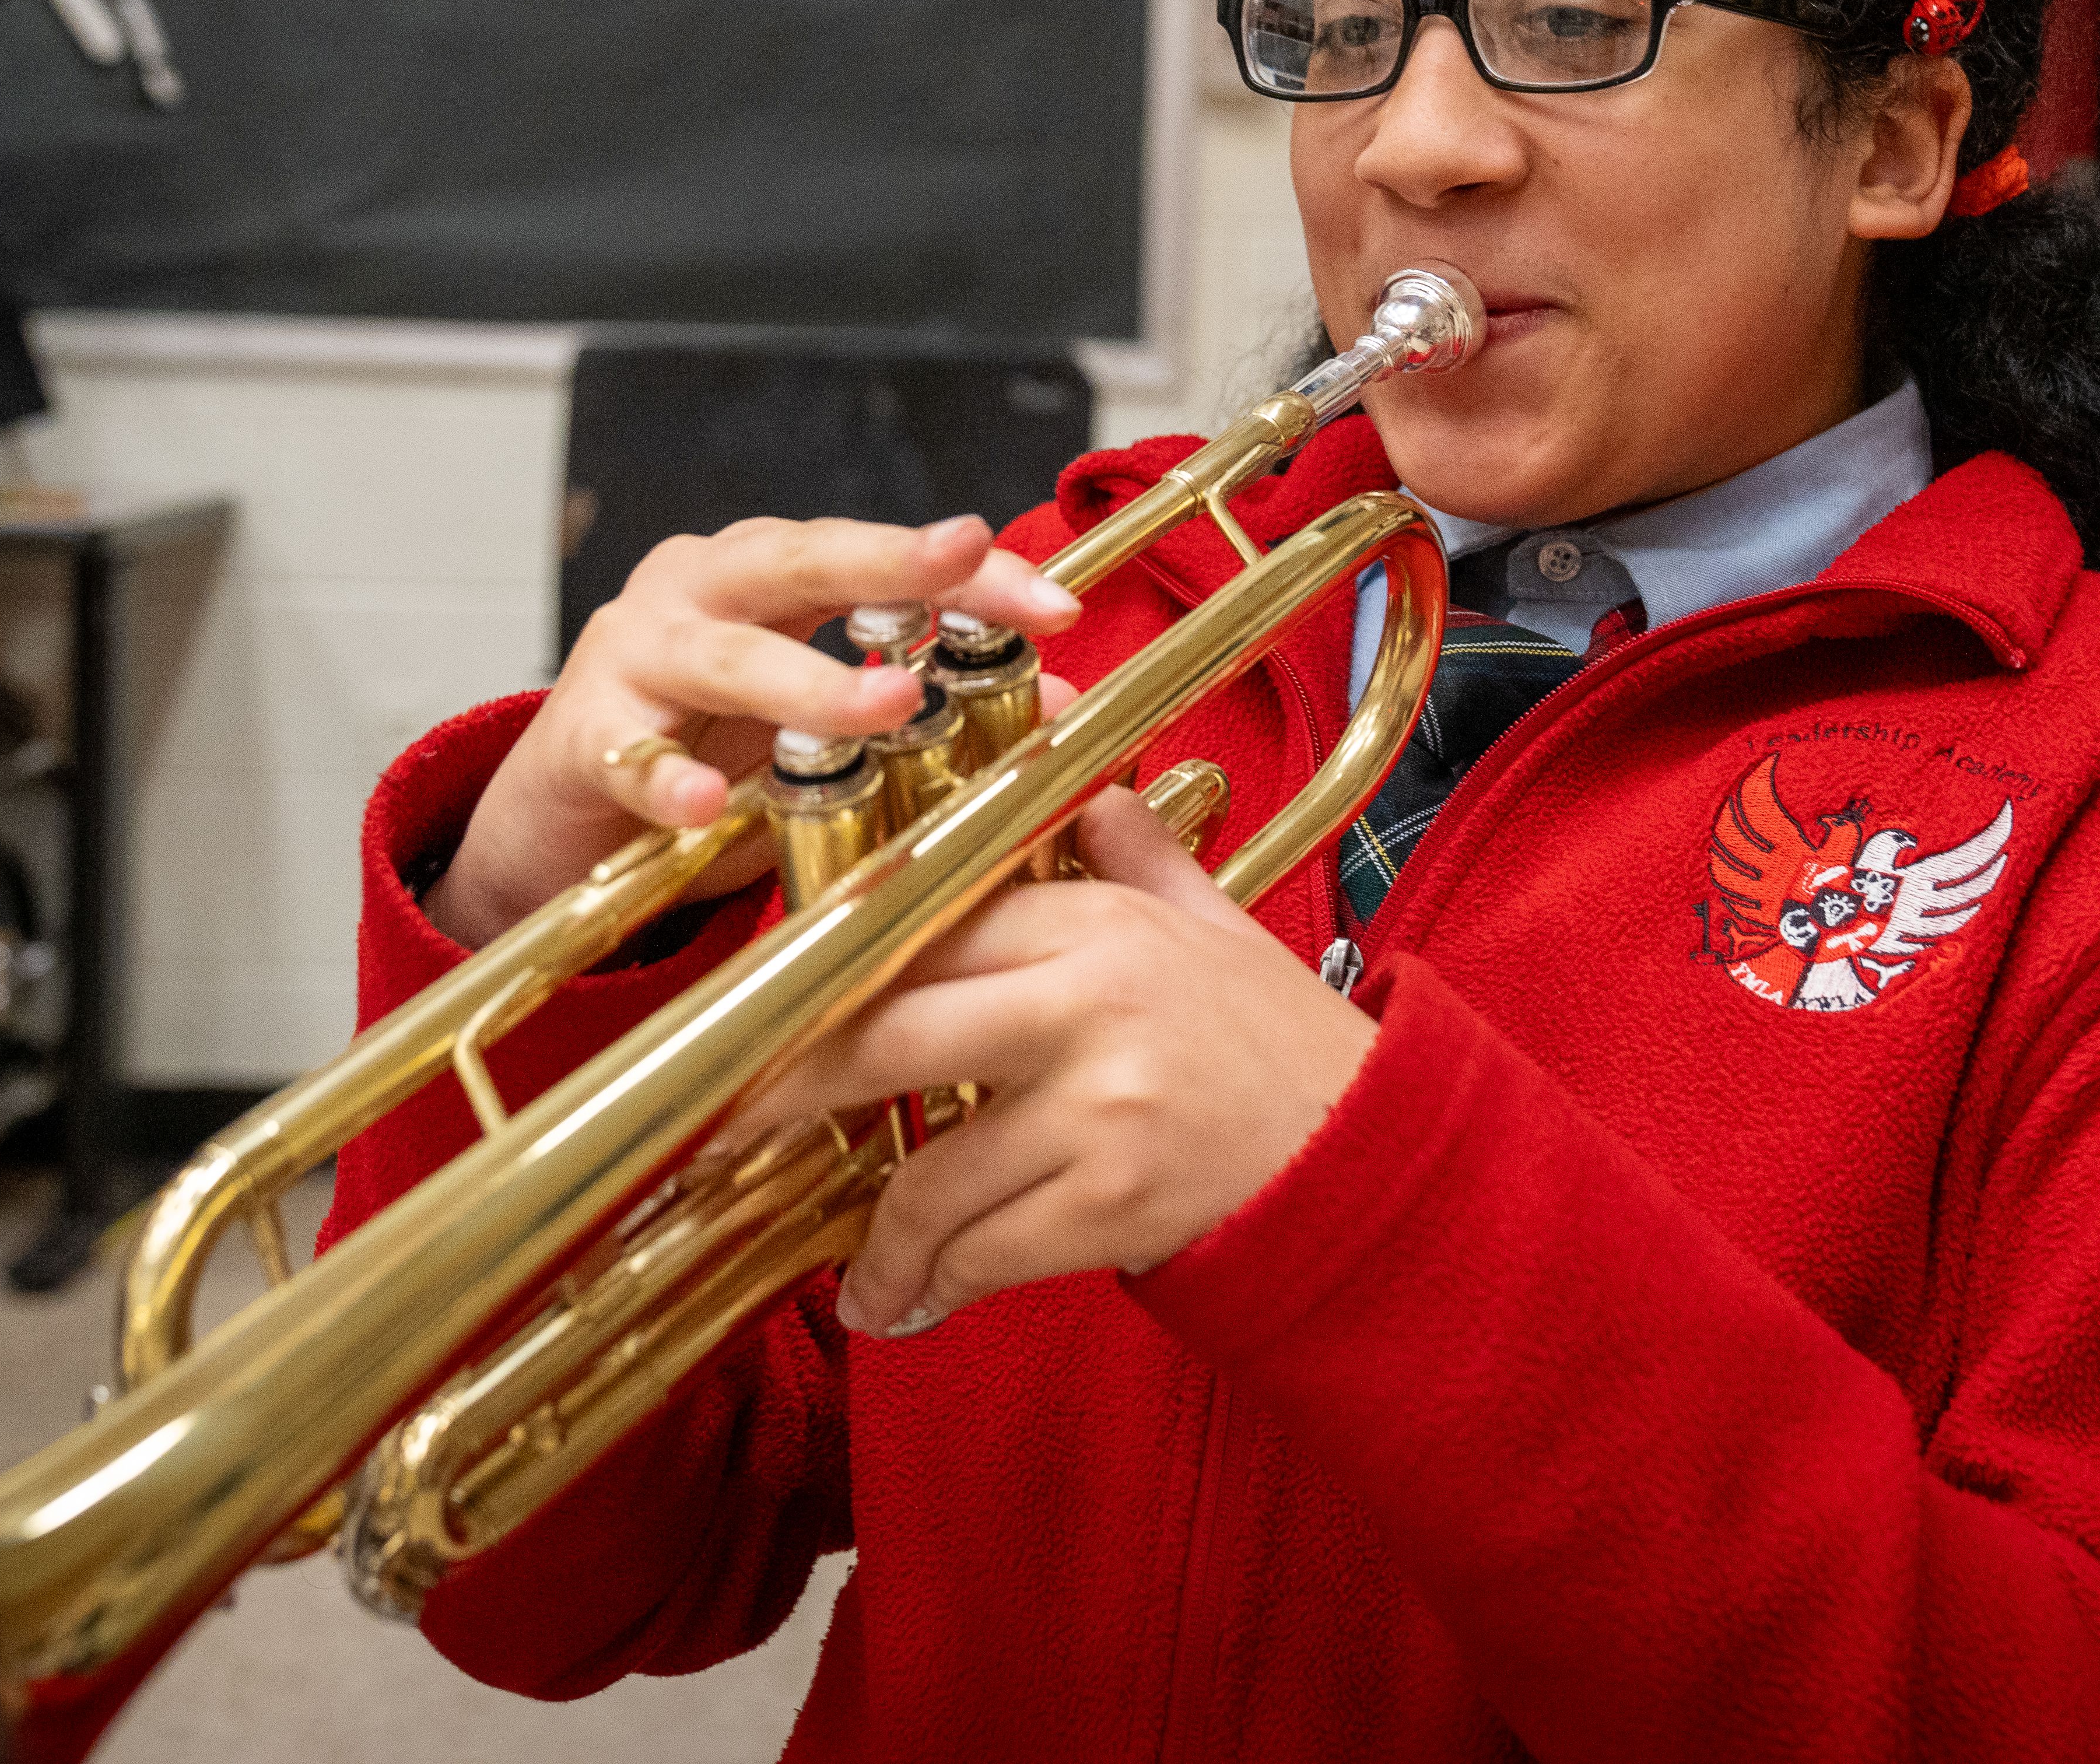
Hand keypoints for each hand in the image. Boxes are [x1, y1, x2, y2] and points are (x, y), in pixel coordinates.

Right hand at [428, 515, 1079, 946]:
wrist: (562, 824)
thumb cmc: (705, 755)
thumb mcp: (822, 732)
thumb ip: (928, 714)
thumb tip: (1063, 705)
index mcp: (766, 577)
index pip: (877, 556)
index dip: (967, 575)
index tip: (1055, 607)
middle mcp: (698, 593)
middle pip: (799, 561)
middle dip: (890, 561)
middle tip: (965, 557)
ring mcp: (633, 657)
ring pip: (727, 655)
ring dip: (812, 680)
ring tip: (890, 704)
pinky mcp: (582, 738)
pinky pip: (632, 755)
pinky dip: (670, 780)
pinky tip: (709, 805)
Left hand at [725, 787, 1378, 1335]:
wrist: (1367, 1155)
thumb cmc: (1277, 1044)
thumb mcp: (1211, 926)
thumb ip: (1132, 858)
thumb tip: (1085, 793)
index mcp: (1094, 922)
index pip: (921, 934)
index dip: (823, 982)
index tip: (760, 1021)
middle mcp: (1087, 1000)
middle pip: (885, 1036)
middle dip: (791, 1093)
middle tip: (731, 1132)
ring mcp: (1099, 1103)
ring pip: (929, 1175)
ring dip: (878, 1244)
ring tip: (863, 1278)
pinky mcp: (1113, 1198)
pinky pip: (981, 1249)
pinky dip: (934, 1286)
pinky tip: (912, 1306)